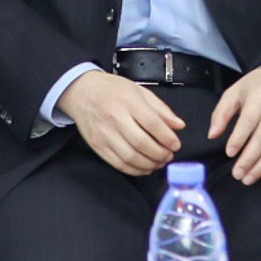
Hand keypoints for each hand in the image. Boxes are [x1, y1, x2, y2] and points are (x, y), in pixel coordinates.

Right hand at [59, 70, 183, 176]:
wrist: (81, 92)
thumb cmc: (113, 90)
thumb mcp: (140, 91)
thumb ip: (161, 109)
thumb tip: (179, 125)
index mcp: (128, 101)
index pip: (152, 123)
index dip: (167, 138)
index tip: (176, 145)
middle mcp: (115, 118)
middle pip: (142, 143)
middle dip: (160, 154)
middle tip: (168, 156)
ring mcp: (104, 134)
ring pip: (130, 157)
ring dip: (149, 164)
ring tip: (159, 162)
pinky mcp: (97, 146)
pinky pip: (118, 163)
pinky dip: (134, 170)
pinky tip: (144, 167)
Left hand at [209, 64, 260, 185]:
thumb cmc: (257, 87)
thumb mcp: (235, 91)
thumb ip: (222, 112)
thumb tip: (212, 135)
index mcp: (260, 97)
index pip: (249, 121)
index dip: (239, 139)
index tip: (229, 153)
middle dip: (249, 159)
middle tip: (237, 174)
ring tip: (248, 178)